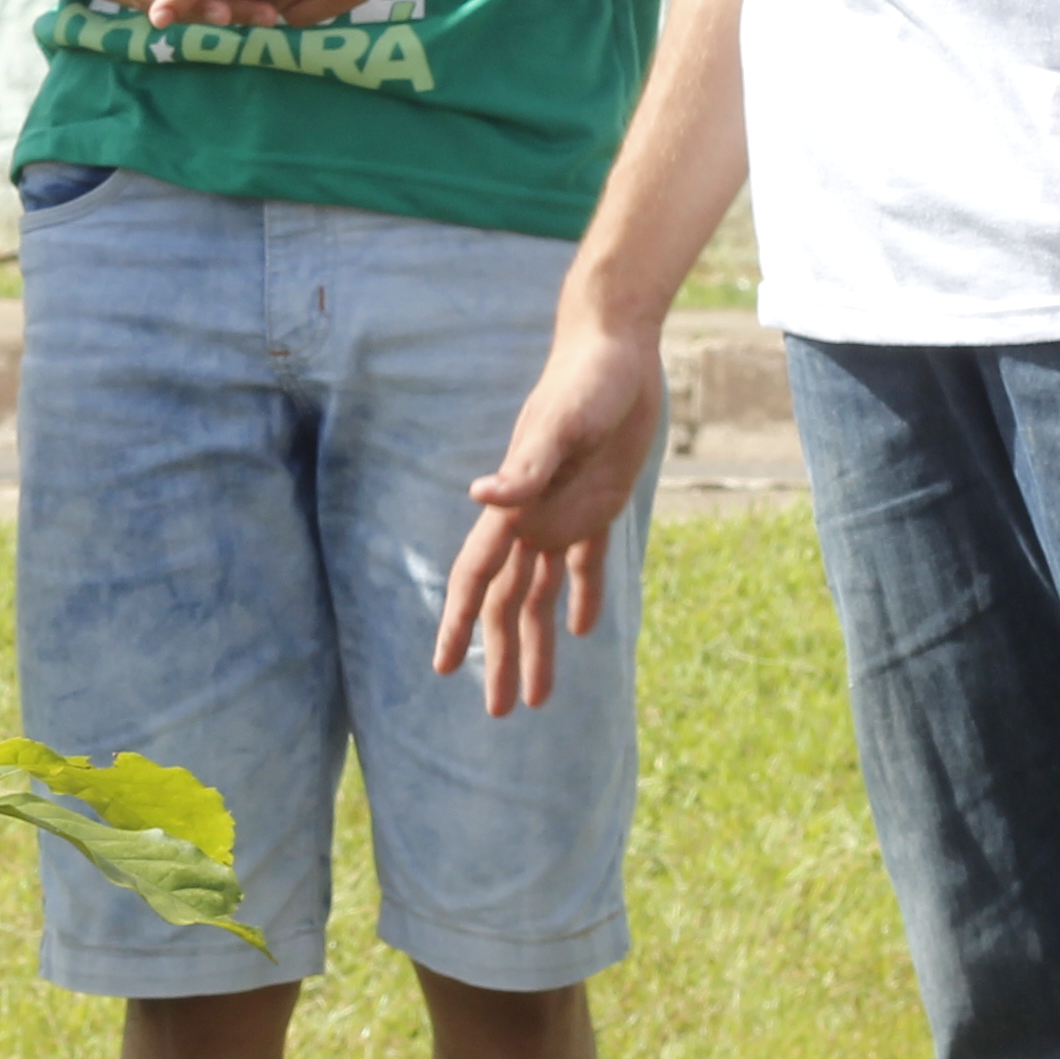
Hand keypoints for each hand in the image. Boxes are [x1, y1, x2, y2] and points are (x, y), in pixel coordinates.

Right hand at [435, 315, 665, 717]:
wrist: (615, 345)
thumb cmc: (586, 379)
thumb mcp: (561, 423)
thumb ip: (525, 466)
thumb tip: (479, 496)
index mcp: (518, 506)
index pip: (480, 577)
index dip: (461, 623)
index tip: (444, 668)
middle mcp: (533, 516)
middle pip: (510, 600)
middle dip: (502, 655)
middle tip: (500, 713)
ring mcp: (564, 512)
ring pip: (544, 592)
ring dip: (539, 642)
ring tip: (538, 697)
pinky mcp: (599, 502)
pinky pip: (587, 562)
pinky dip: (583, 596)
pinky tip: (580, 630)